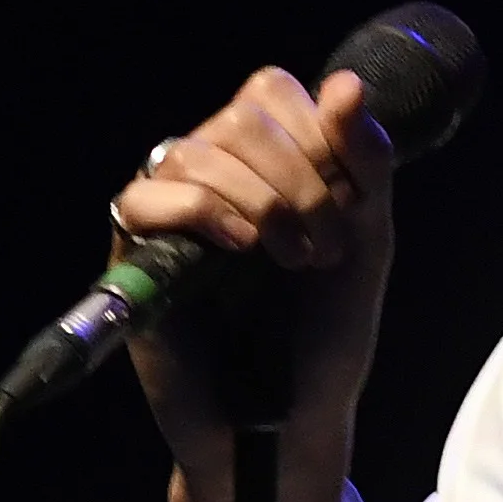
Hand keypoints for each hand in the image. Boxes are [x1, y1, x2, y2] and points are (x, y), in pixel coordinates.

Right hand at [117, 58, 398, 501]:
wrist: (291, 418)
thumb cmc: (325, 336)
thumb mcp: (366, 241)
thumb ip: (364, 164)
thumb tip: (347, 84)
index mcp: (265, 161)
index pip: (273, 91)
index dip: (316, 134)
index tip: (351, 204)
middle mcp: (211, 173)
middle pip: (238, 116)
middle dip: (297, 177)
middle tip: (324, 247)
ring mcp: (169, 209)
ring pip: (196, 151)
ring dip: (260, 199)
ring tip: (292, 260)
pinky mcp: (136, 252)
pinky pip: (148, 196)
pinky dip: (203, 211)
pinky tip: (241, 248)